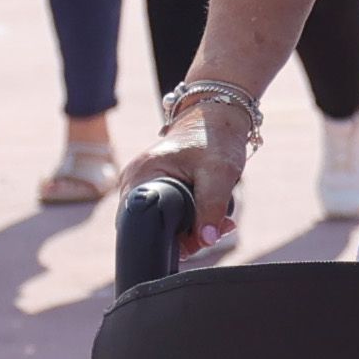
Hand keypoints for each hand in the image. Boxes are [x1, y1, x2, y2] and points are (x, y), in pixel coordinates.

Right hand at [121, 103, 251, 256]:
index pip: (142, 225)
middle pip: (153, 228)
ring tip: (223, 221)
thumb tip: (207, 241)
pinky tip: (214, 215)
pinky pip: (169, 215)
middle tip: (222, 227)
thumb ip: (212, 207)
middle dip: (190, 237)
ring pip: (164, 224)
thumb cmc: (214, 138)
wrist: (216, 117)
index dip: (173, 239)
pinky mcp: (156, 188)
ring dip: (195, 230)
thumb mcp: (219, 172)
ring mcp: (143, 186)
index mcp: (141, 176)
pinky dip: (192, 220)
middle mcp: (135, 183)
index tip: (205, 237)